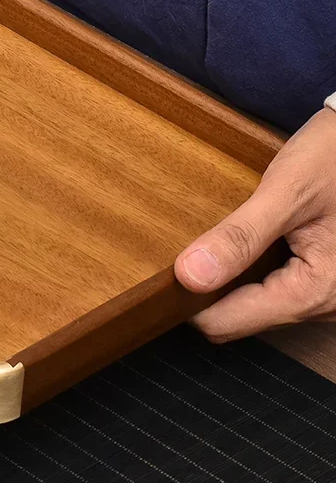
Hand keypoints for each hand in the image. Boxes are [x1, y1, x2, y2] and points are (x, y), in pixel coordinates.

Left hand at [175, 108, 335, 341]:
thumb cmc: (334, 159)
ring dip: (229, 281)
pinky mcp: (321, 280)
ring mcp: (326, 295)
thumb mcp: (284, 193)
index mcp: (318, 292)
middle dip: (209, 291)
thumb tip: (189, 275)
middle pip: (240, 318)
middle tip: (184, 254)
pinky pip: (272, 289)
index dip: (190, 303)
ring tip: (211, 246)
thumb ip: (239, 237)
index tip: (163, 275)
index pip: (228, 322)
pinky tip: (238, 246)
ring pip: (255, 305)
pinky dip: (248, 273)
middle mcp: (326, 304)